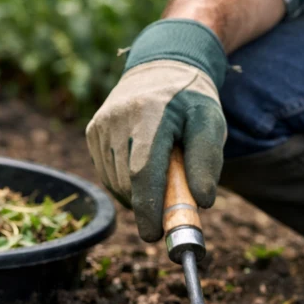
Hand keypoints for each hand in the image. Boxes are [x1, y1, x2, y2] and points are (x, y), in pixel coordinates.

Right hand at [86, 19, 227, 241]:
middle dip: (149, 205)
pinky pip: (108, 173)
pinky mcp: (93, 131)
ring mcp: (101, 125)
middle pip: (128, 182)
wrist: (163, 67)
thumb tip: (202, 202)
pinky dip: (127, 183)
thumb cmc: (192, 101)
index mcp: (150, 114)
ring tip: (164, 174)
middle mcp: (118, 119)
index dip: (148, 208)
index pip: (143, 172)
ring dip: (139, 194)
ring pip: (116, 183)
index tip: (155, 235)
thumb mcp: (211, 123)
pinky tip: (144, 168)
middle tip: (173, 206)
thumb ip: (208, 160)